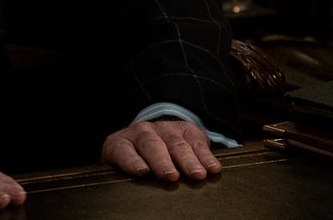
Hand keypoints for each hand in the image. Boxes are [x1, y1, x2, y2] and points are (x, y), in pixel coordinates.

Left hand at [101, 120, 221, 181]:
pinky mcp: (184, 128)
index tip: (142, 172)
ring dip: (188, 159)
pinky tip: (213, 167)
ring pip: (175, 142)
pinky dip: (205, 155)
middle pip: (150, 144)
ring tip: (197, 174)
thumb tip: (135, 204)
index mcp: (120, 144)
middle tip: (171, 176)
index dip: (131, 160)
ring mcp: (163, 128)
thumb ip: (128, 182)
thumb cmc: (135, 166)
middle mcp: (141, 132)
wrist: (148, 142)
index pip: (122, 150)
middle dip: (162, 161)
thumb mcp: (124, 173)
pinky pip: (196, 140)